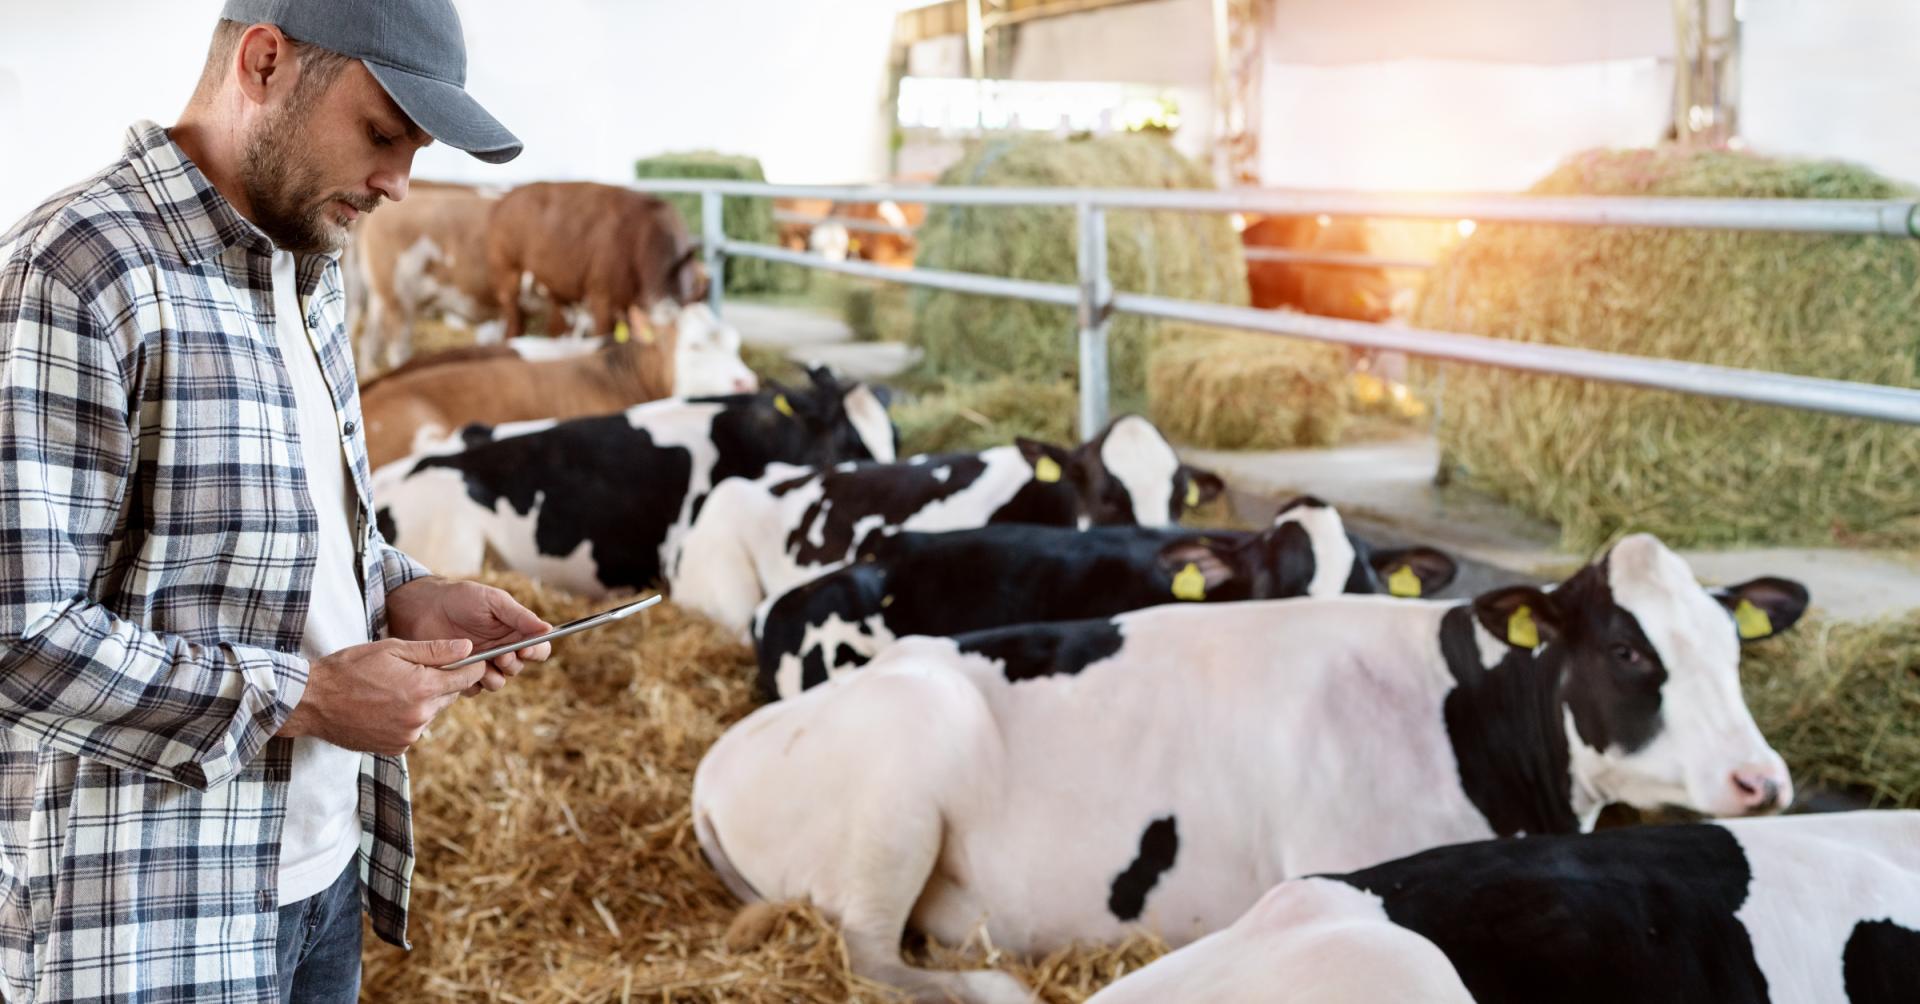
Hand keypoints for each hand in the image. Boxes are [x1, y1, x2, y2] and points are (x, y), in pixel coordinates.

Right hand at [278, 638, 484, 754]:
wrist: (312, 701)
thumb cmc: (350, 668)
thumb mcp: (392, 649)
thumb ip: (435, 650)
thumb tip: (468, 647)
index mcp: (423, 688)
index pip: (466, 678)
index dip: (470, 666)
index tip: (469, 659)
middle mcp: (420, 716)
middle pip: (448, 696)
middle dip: (439, 683)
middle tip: (412, 671)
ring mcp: (408, 735)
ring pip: (430, 713)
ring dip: (421, 701)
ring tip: (391, 689)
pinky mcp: (396, 748)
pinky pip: (413, 729)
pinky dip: (406, 718)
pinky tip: (383, 707)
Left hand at [386, 577, 552, 693]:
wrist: (423, 607)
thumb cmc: (460, 598)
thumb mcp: (493, 601)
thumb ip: (519, 616)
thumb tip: (547, 629)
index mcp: (514, 631)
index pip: (539, 648)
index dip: (537, 651)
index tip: (525, 649)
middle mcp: (501, 649)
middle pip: (520, 667)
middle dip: (512, 664)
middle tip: (500, 655)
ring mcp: (482, 663)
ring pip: (498, 682)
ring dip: (493, 677)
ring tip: (481, 665)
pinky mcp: (462, 675)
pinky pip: (473, 688)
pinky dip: (470, 682)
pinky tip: (459, 669)